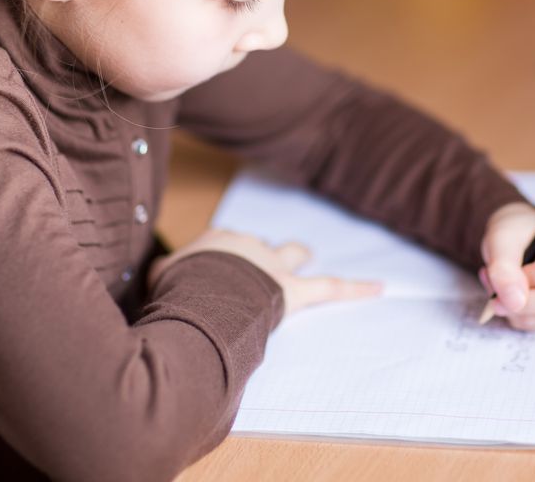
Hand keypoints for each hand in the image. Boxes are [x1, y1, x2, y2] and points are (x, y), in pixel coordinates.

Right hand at [149, 228, 382, 316]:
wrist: (202, 292)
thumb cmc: (179, 287)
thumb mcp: (158, 279)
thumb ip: (162, 276)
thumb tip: (154, 280)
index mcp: (217, 243)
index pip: (223, 244)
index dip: (222, 259)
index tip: (214, 269)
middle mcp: (248, 247)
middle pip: (261, 244)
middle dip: (265, 252)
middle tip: (263, 262)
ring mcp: (273, 267)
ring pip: (292, 254)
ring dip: (298, 257)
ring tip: (308, 260)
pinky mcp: (294, 290)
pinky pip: (331, 287)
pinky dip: (356, 288)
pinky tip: (380, 288)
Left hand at [478, 202, 534, 330]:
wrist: (521, 235)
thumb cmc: (515, 232)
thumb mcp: (500, 238)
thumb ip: (503, 268)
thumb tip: (515, 303)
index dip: (528, 278)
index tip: (509, 270)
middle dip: (524, 301)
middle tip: (496, 288)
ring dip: (523, 312)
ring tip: (504, 291)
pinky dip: (528, 318)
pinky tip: (516, 300)